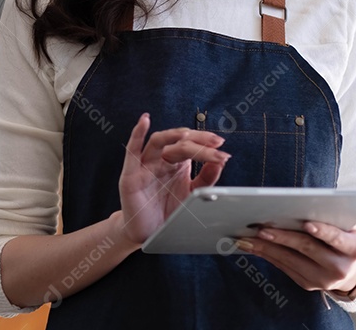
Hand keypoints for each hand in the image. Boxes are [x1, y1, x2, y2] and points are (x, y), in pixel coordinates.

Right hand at [116, 113, 230, 245]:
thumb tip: (220, 161)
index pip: (192, 146)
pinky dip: (137, 134)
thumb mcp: (193, 194)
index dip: (207, 146)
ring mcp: (146, 165)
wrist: (150, 235)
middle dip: (198, 141)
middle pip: (179, 142)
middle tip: (216, 144)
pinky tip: (145, 120)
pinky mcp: (131, 175)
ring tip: (189, 136)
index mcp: (176, 163)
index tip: (224, 151)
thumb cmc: (168, 212)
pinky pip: (132, 151)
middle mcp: (161, 160)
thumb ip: (206, 179)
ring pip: (159, 141)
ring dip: (174, 135)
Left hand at [235, 222, 355, 292]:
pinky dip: (267, 255)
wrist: (353, 271)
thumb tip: (300, 203)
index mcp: (353, 249)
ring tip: (247, 237)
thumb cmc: (346, 238)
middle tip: (261, 229)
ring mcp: (322, 280)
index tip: (307, 224)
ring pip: (290, 260)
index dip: (323, 232)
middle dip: (282, 238)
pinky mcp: (307, 284)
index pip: (337, 239)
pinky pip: (284, 268)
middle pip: (307, 249)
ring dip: (266, 248)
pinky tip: (253, 246)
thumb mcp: (348, 227)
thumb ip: (332, 217)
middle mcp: (340, 268)